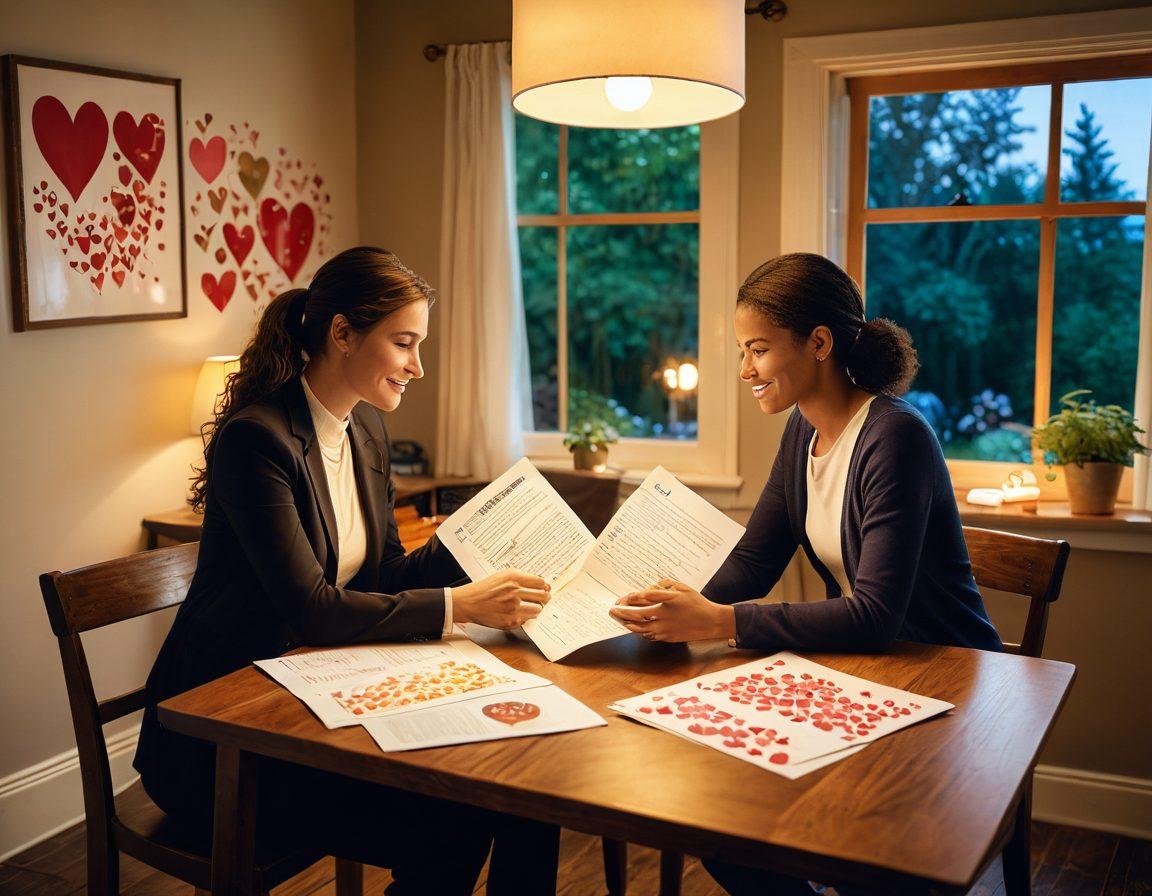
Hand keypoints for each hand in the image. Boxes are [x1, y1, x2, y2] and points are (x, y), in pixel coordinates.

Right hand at [452, 570, 549, 630]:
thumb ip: (521, 578)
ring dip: (536, 609)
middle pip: (543, 596)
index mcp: (514, 578)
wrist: (468, 602)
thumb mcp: (503, 576)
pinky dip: (525, 617)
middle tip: (544, 599)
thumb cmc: (484, 589)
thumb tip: (540, 584)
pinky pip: (526, 620)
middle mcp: (514, 591)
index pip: (541, 582)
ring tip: (531, 607)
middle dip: (545, 598)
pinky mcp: (510, 620)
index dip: (545, 586)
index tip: (545, 589)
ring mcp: (513, 607)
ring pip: (538, 610)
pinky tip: (519, 613)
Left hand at [609, 579, 735, 643]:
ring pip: (641, 627)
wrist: (711, 622)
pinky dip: (640, 631)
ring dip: (628, 623)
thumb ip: (666, 585)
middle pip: (638, 614)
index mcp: (670, 600)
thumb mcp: (683, 588)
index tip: (623, 597)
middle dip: (623, 612)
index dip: (632, 597)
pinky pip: (650, 635)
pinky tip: (635, 627)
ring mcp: (666, 628)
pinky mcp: (668, 637)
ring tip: (620, 620)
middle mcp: (666, 615)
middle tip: (613, 609)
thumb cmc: (697, 603)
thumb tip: (650, 588)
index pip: (646, 597)